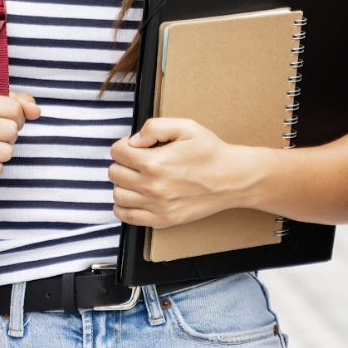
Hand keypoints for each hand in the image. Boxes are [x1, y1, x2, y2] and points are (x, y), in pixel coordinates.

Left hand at [108, 118, 262, 227]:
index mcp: (154, 162)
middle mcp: (152, 186)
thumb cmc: (211, 152)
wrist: (232, 179)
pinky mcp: (163, 219)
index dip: (124, 145)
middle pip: (114, 173)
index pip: (117, 152)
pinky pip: (127, 216)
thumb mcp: (186, 127)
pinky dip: (123, 207)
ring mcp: (157, 206)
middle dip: (122, 163)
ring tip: (136, 178)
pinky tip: (134, 197)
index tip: (135, 146)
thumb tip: (133, 140)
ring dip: (122, 184)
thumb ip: (154, 127)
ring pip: (118, 195)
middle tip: (137, 161)